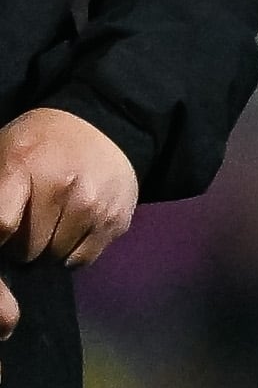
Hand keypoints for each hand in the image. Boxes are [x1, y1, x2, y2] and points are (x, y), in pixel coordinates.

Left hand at [0, 110, 139, 332]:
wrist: (101, 127)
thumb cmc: (40, 144)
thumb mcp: (4, 152)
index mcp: (24, 166)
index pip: (2, 224)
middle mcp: (63, 187)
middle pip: (28, 248)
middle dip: (20, 245)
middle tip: (23, 228)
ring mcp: (94, 207)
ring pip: (56, 257)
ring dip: (47, 251)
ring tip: (48, 229)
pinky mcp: (116, 221)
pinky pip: (83, 259)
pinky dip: (70, 254)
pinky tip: (68, 234)